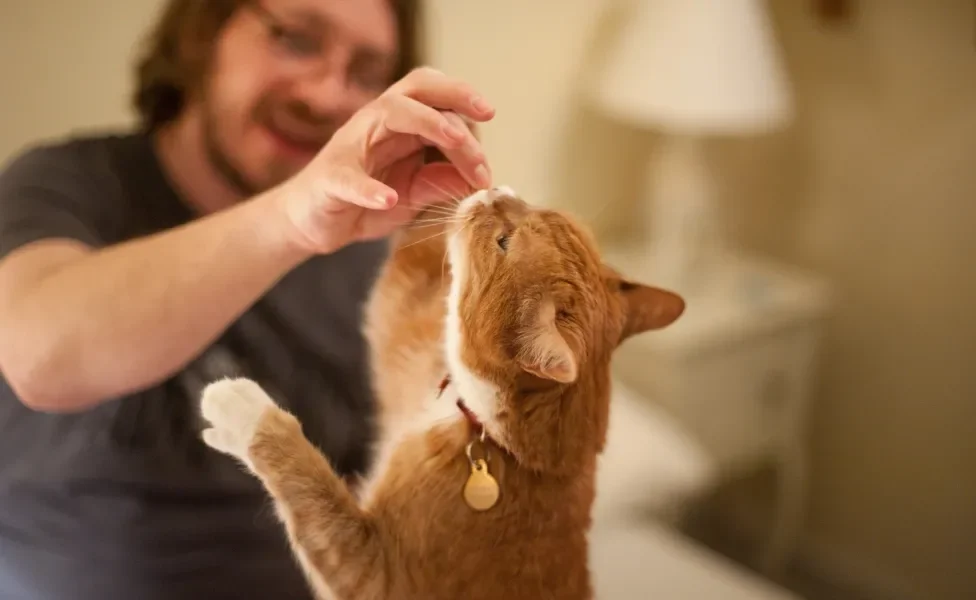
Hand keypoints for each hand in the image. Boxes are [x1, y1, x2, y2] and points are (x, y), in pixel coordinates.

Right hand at [280, 67, 494, 253]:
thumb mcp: (413, 195)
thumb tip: (481, 180)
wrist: (312, 223)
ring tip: (456, 142)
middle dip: (455, 96)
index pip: (438, 99)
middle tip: (486, 117)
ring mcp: (352, 146)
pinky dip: (369, 188)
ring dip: (428, 122)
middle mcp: (377, 123)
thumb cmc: (365, 202)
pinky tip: (388, 200)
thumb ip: (441, 183)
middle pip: (417, 88)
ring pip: (390, 112)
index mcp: (401, 125)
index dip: (467, 109)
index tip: (489, 139)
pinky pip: (349, 177)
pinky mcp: (330, 179)